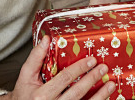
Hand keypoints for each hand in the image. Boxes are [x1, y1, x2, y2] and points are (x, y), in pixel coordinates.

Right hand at [0, 36, 114, 99]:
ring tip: (111, 85)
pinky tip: (105, 98)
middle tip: (103, 68)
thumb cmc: (24, 95)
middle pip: (77, 92)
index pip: (64, 79)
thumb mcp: (25, 76)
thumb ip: (36, 57)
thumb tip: (47, 39)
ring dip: (100, 95)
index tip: (91, 60)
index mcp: (41, 95)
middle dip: (92, 79)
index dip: (79, 68)